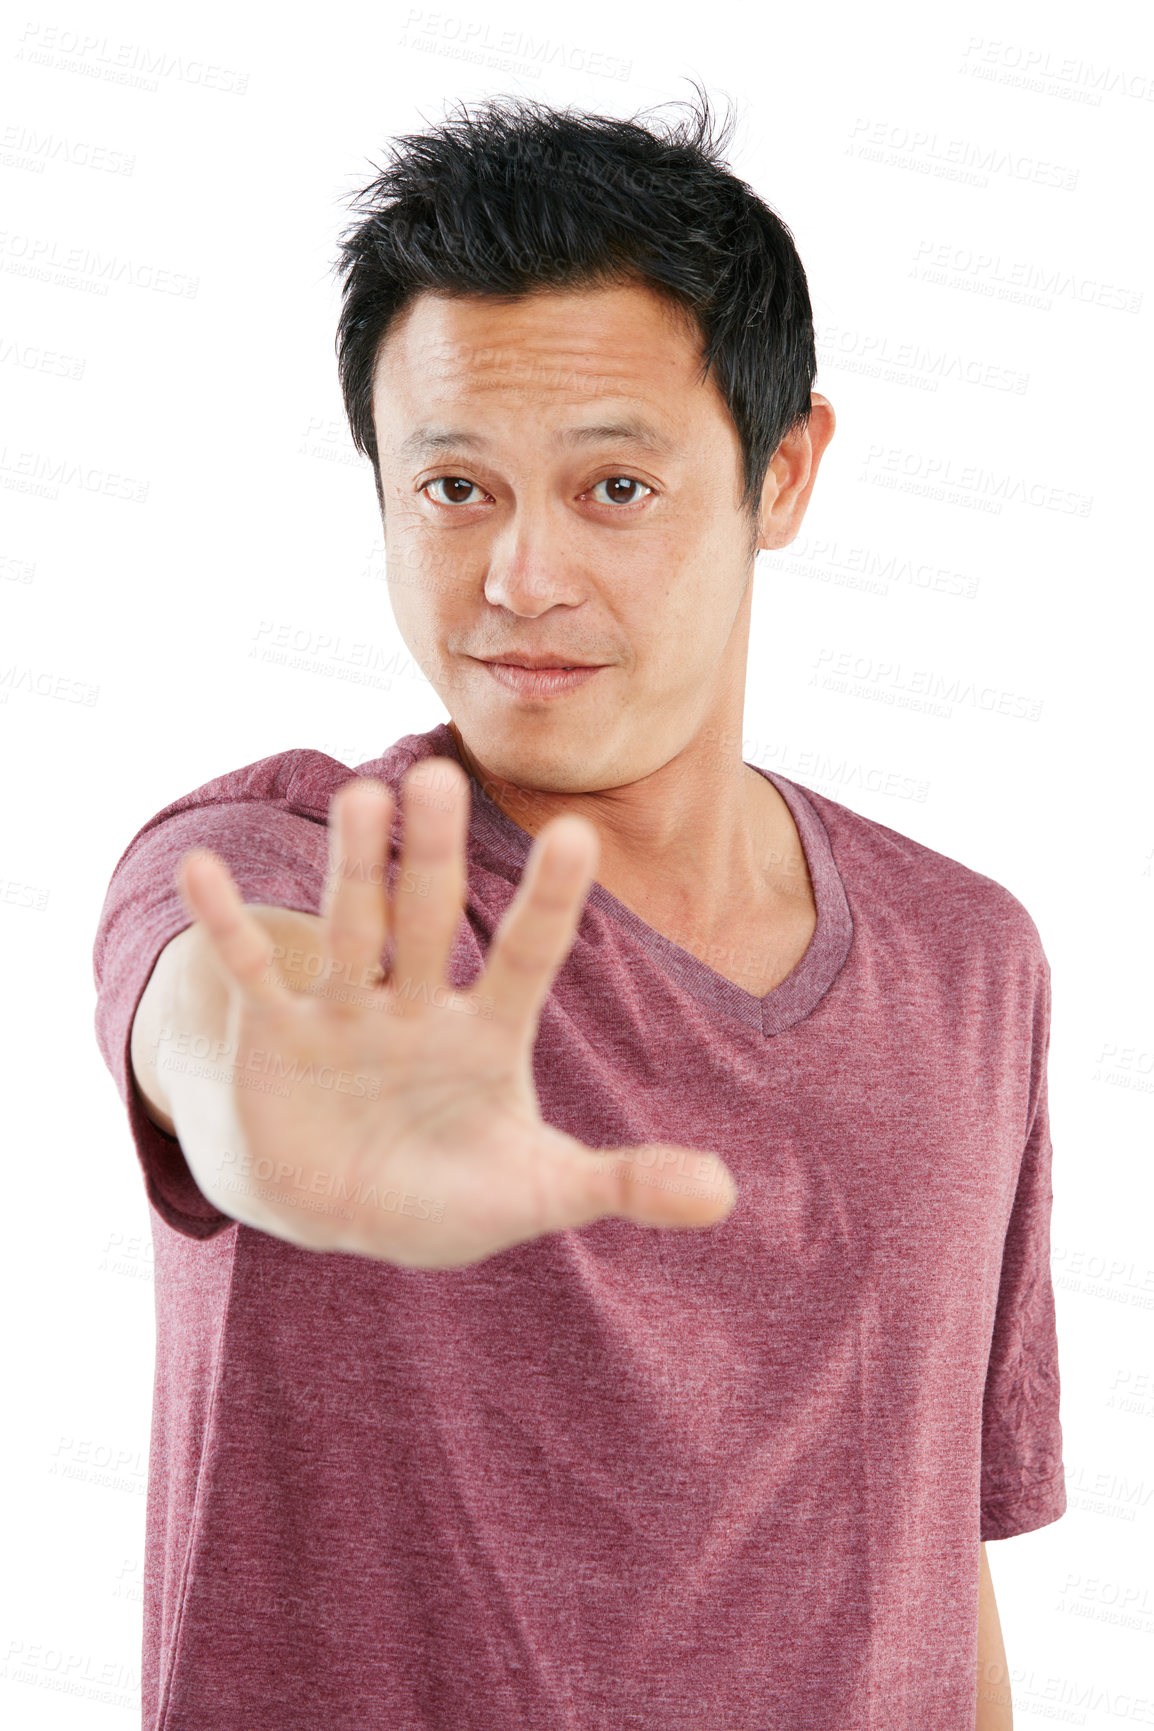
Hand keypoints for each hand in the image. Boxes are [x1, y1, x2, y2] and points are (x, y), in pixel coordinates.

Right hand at [175, 756, 736, 1267]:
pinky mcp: (279, 1037)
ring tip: (360, 796)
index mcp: (490, 1032)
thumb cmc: (451, 1195)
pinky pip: (254, 975)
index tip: (577, 833)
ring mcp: (347, 1015)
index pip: (527, 955)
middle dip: (434, 858)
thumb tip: (728, 1194)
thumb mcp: (539, 1193)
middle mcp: (419, 1004)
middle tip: (442, 778)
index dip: (550, 902)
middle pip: (431, 920)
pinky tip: (202, 869)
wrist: (344, 1211)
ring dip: (353, 871)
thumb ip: (624, 1182)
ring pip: (352, 929)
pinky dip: (229, 927)